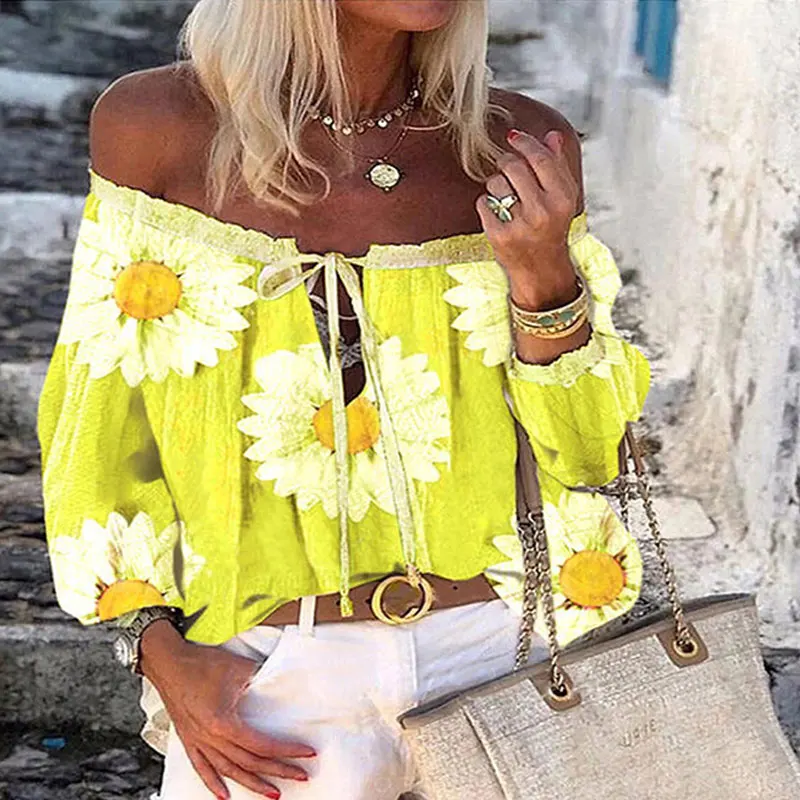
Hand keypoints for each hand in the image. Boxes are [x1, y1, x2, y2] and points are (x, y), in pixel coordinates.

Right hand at [140, 620, 315, 799]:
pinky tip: (224, 796)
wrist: (169, 662)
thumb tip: (278, 682)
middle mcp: (210, 737)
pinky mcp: (188, 739)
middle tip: (299, 776)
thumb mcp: (239, 668)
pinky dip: (213, 784)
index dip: (286, 751)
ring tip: (271, 792)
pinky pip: (202, 768)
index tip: (305, 754)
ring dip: (251, 784)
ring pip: (228, 771)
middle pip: (249, 762)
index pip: (262, 745)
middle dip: (278, 771)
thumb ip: (261, 678)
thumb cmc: (200, 663)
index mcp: (223, 723)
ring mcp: (198, 741)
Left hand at [477, 128, 580, 308]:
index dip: (524, 143)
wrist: (541, 269)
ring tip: (506, 198)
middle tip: (506, 168)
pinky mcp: (499, 236)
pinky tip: (498, 214)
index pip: (539, 159)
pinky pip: (483, 203)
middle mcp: (543, 212)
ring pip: (496, 183)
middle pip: (513, 167)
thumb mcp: (563, 198)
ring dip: (496, 185)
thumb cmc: (551, 229)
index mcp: (562, 199)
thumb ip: (558, 165)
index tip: (514, 137)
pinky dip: (486, 204)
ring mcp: (520, 225)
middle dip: (506, 162)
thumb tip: (552, 135)